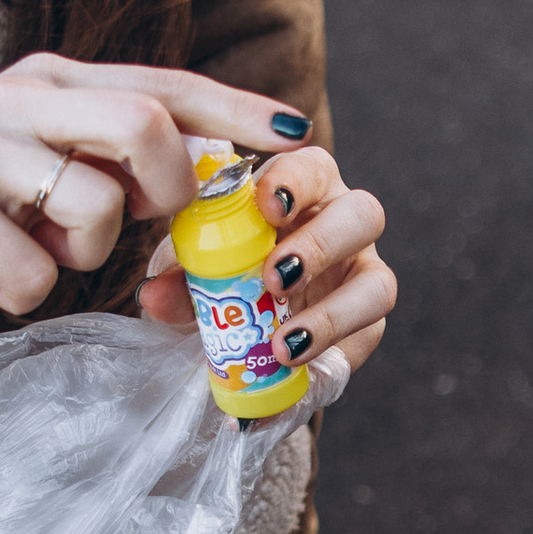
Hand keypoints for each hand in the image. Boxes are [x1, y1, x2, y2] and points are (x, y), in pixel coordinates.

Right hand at [0, 54, 312, 461]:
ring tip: (37, 257)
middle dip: (166, 192)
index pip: (162, 84)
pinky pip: (30, 266)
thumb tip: (191, 179)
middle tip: (148, 233)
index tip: (296, 136)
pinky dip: (23, 290)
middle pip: (143, 125)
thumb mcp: (27, 168)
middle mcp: (16, 98)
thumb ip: (99, 162)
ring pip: (92, 204)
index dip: (234, 113)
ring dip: (84, 256)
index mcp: (47, 83)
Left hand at [139, 145, 397, 381]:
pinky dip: (329, 354)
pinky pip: (368, 335)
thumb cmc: (225, 275)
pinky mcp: (368, 323)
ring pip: (379, 282)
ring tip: (283, 343)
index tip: (265, 205)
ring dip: (333, 314)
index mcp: (302, 190)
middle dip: (320, 245)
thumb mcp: (195, 272)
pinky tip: (293, 366)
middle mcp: (342, 223)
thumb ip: (179, 279)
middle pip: (362, 215)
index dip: (294, 182)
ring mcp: (362, 273)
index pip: (311, 167)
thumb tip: (153, 295)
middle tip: (274, 279)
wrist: (244, 328)